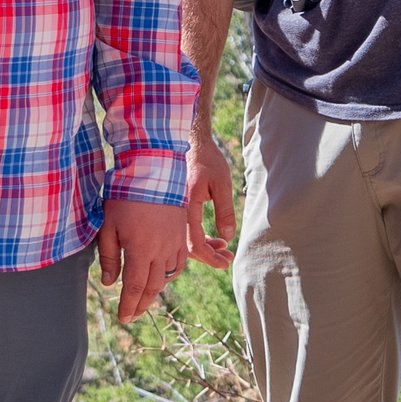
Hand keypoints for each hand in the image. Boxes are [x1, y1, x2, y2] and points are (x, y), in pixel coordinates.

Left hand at [97, 198, 187, 323]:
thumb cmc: (126, 196)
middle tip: (132, 315)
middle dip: (141, 304)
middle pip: (153, 287)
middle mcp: (161, 251)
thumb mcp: (109, 225)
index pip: (135, 288)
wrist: (154, 171)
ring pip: (168, 277)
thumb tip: (110, 282)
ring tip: (144, 299)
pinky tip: (162, 276)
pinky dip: (170, 274)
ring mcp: (174, 243)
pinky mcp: (182, 234)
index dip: (129, 306)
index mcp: (141, 250)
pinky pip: (179, 262)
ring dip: (155, 291)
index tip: (123, 318)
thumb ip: (109, 256)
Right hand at [185, 130, 235, 269]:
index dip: (210, 257)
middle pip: (187, 247)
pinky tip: (214, 237)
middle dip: (209, 256)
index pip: (194, 243)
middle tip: (227, 258)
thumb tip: (228, 237)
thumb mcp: (221, 182)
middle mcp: (174, 212)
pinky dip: (198, 237)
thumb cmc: (206, 158)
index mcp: (185, 206)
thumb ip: (224, 210)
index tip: (225, 261)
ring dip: (204, 247)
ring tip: (223, 248)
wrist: (187, 140)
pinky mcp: (174, 207)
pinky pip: (182, 230)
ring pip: (184, 240)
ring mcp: (172, 211)